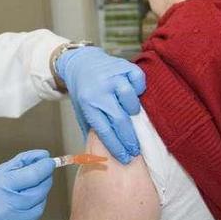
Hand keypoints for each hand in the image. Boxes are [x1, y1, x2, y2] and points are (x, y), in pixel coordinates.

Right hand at [0, 150, 54, 219]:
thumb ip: (23, 162)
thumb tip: (45, 155)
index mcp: (0, 186)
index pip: (33, 175)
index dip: (45, 167)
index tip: (50, 163)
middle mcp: (4, 207)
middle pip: (39, 193)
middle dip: (44, 182)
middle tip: (41, 177)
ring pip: (38, 210)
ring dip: (37, 201)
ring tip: (23, 196)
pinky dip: (29, 216)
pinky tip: (17, 212)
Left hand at [56, 46, 145, 163]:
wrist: (81, 61)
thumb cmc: (84, 91)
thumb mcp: (81, 111)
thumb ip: (91, 130)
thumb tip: (100, 156)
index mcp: (88, 103)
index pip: (105, 131)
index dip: (117, 147)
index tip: (126, 158)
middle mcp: (100, 89)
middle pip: (120, 120)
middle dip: (130, 139)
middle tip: (136, 150)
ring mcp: (113, 76)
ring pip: (130, 99)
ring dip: (133, 110)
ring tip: (132, 115)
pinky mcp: (124, 65)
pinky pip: (138, 80)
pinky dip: (139, 87)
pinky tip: (135, 93)